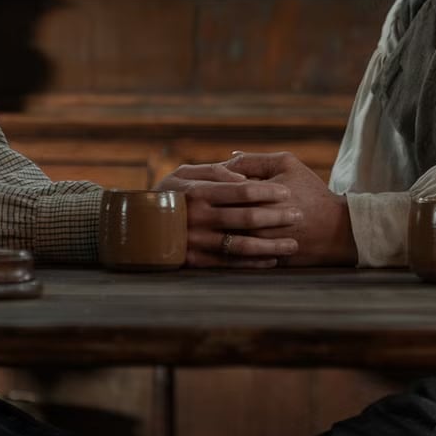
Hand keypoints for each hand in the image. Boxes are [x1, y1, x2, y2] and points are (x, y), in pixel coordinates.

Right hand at [154, 162, 300, 267]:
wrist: (137, 225)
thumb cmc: (169, 192)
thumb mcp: (185, 173)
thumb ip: (215, 171)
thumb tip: (244, 176)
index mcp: (199, 192)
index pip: (241, 191)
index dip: (267, 192)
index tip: (287, 193)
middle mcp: (198, 218)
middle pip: (246, 218)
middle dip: (276, 217)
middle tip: (298, 215)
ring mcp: (197, 241)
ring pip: (241, 245)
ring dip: (271, 246)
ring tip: (293, 245)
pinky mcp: (195, 261)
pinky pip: (230, 264)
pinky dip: (253, 263)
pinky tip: (272, 260)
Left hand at [225, 151, 356, 266]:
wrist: (335, 230)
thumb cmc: (310, 192)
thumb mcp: (287, 164)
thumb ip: (254, 159)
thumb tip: (227, 157)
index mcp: (256, 197)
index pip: (220, 188)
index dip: (215, 183)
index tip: (217, 180)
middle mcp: (253, 224)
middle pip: (217, 214)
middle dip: (212, 205)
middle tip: (210, 199)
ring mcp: (255, 246)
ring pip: (222, 235)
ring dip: (217, 226)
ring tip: (219, 215)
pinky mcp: (260, 261)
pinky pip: (234, 254)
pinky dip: (228, 243)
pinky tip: (229, 233)